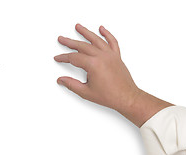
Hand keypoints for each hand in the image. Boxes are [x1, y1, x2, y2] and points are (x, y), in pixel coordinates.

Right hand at [54, 24, 171, 126]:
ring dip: (86, 32)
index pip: (74, 58)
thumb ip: (71, 84)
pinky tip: (102, 29)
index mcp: (94, 64)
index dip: (64, 57)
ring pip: (96, 40)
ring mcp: (110, 55)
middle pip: (82, 46)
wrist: (127, 97)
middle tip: (62, 39)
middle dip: (70, 42)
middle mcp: (102, 57)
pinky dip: (107, 34)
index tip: (58, 58)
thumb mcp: (86, 92)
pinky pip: (112, 41)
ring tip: (78, 27)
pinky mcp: (117, 56)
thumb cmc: (110, 96)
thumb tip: (61, 80)